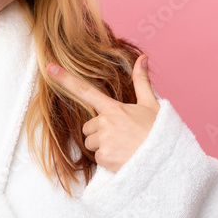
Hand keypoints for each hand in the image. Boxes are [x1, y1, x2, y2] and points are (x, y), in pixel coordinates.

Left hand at [47, 54, 159, 172]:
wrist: (167, 160)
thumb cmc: (159, 132)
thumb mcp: (152, 105)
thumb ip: (141, 82)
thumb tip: (142, 58)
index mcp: (114, 108)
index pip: (85, 90)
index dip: (65, 79)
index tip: (49, 68)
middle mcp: (106, 123)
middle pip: (88, 128)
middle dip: (99, 133)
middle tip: (121, 137)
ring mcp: (104, 140)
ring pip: (91, 144)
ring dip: (103, 147)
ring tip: (124, 148)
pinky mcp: (104, 157)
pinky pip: (98, 158)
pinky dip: (108, 160)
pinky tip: (123, 158)